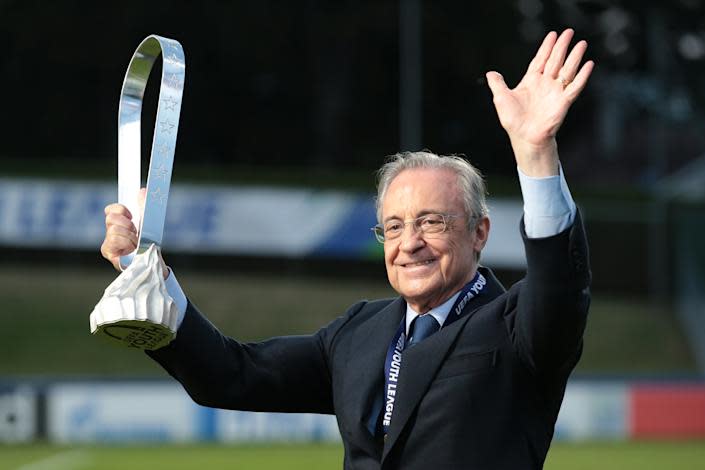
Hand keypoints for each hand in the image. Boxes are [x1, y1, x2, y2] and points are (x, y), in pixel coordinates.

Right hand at [101, 189, 168, 277]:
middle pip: (110, 218)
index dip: (121, 210)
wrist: (153, 260)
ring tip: (135, 243)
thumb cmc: (149, 243)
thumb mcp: (148, 222)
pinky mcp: (109, 253)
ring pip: (112, 229)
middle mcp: (110, 232)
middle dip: (127, 224)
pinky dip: (125, 242)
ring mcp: (108, 243)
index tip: (131, 216)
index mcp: (118, 223)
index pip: (110, 210)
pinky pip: (113, 240)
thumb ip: (144, 206)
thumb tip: (142, 191)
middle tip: (135, 232)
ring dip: (129, 235)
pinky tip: (131, 248)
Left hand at [486, 29, 593, 176]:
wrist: (524, 137)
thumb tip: (490, 73)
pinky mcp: (564, 101)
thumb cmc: (513, 120)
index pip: (540, 60)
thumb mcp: (501, 98)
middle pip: (555, 60)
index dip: (546, 47)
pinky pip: (575, 86)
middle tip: (569, 31)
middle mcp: (545, 84)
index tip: (553, 34)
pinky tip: (588, 64)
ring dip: (574, 57)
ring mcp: (555, 92)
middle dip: (562, 46)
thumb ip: (497, 84)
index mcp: (531, 81)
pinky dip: (582, 76)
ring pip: (567, 70)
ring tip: (582, 43)